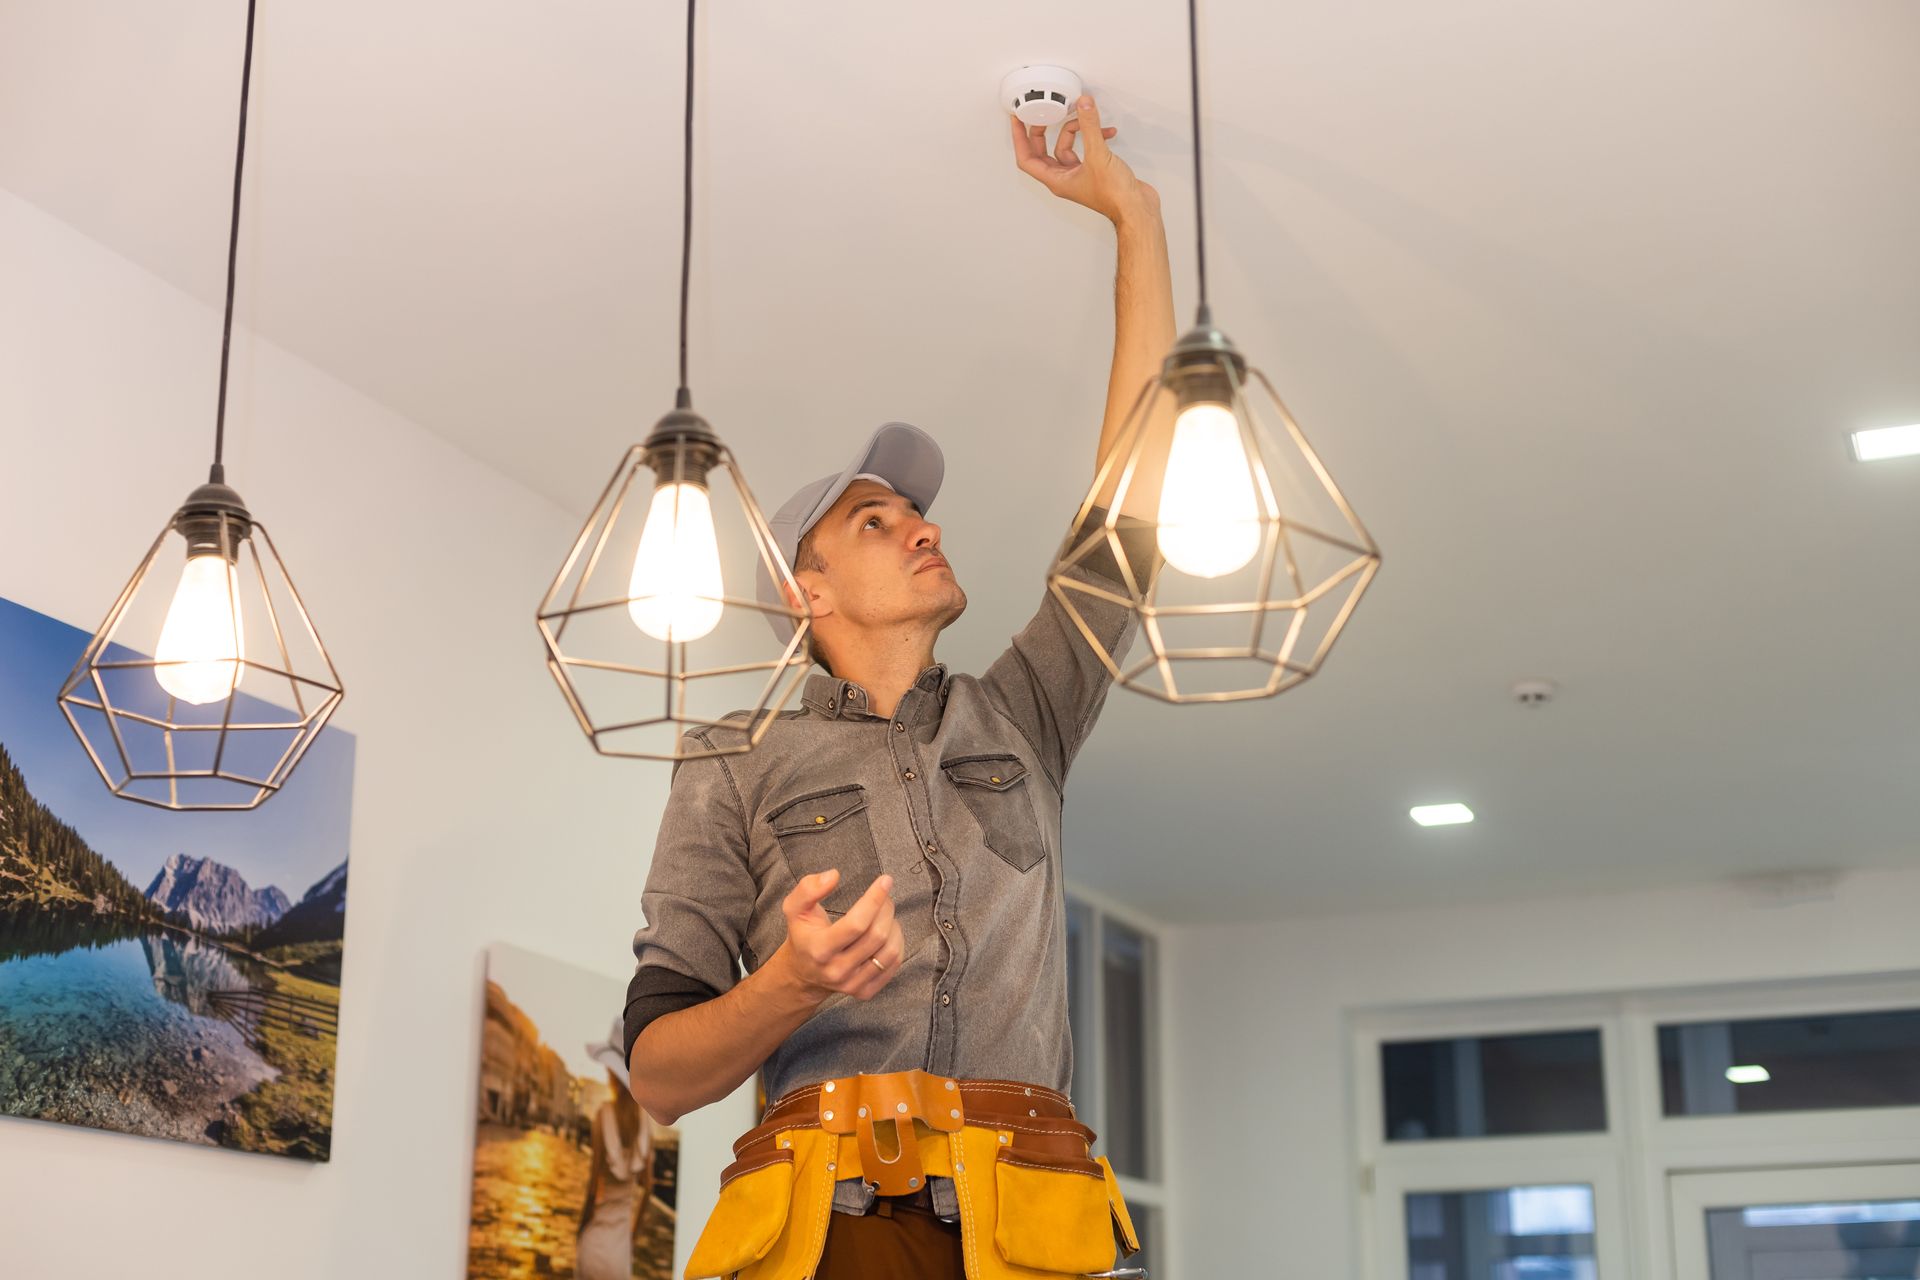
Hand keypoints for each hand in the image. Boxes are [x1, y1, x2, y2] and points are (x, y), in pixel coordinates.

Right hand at [779, 869, 904, 1001]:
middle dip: (886, 909)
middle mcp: (836, 970)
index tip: (885, 880)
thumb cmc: (803, 934)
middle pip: (877, 936)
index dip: (875, 899)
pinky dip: (897, 943)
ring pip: (889, 951)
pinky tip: (888, 932)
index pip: (857, 924)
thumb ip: (808, 889)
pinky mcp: (865, 992)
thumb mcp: (794, 909)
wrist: (803, 972)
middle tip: (885, 896)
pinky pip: (894, 965)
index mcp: (819, 949)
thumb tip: (833, 876)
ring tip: (886, 914)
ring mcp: (852, 984)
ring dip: (893, 925)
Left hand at [1010, 94, 1159, 224]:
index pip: (1027, 158)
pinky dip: (1094, 137)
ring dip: (1076, 131)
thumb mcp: (1098, 155)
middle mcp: (1064, 179)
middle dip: (1044, 130)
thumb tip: (1083, 106)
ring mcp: (1079, 175)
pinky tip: (1106, 132)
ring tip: (1087, 120)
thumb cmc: (1115, 197)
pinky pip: (1086, 149)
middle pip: (1043, 151)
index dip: (1019, 138)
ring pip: (1067, 147)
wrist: (1136, 209)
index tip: (1016, 120)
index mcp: (1056, 180)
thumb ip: (1089, 127)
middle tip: (1044, 113)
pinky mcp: (1094, 171)